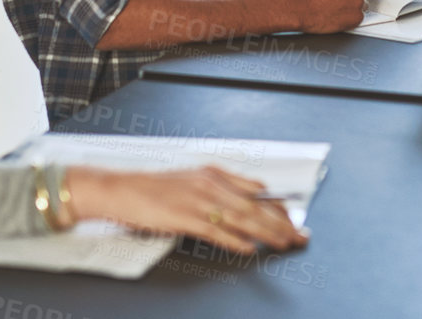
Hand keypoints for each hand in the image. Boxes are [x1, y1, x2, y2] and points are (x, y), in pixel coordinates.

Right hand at [65, 165, 307, 254]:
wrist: (122, 189)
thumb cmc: (155, 187)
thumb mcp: (195, 177)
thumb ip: (227, 183)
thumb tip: (259, 192)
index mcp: (215, 174)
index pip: (257, 193)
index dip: (279, 209)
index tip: (295, 221)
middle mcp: (210, 184)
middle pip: (255, 207)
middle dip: (281, 223)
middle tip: (299, 236)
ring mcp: (198, 201)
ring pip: (241, 218)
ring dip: (266, 233)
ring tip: (284, 243)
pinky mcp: (185, 217)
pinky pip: (216, 231)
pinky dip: (235, 241)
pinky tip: (249, 249)